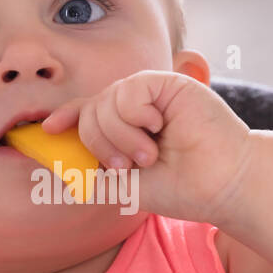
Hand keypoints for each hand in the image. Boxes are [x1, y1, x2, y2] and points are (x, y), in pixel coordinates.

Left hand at [40, 70, 253, 224]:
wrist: (223, 186)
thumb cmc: (184, 188)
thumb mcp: (127, 188)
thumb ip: (95, 179)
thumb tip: (57, 176)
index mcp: (128, 127)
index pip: (89, 112)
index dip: (67, 116)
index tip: (50, 128)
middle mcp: (139, 107)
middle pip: (91, 111)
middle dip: (99, 143)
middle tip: (126, 167)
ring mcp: (153, 94)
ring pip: (106, 101)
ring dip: (121, 136)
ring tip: (150, 155)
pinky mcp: (170, 84)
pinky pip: (129, 90)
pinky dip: (135, 115)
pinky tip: (158, 128)